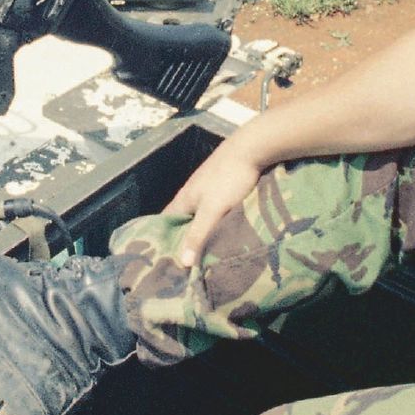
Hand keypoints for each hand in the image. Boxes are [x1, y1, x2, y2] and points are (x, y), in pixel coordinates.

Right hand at [162, 140, 262, 267]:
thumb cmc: (228, 179)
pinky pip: (213, 211)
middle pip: (182, 221)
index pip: (165, 222)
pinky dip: (214, 223)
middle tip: (185, 266)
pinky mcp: (223, 188)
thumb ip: (198, 234)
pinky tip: (222, 234)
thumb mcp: (212, 209)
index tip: (164, 262)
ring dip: (200, 232)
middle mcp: (192, 194)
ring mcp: (207, 189)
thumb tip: (182, 263)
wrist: (251, 148)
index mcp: (184, 199)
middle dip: (183, 240)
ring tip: (204, 254)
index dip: (163, 240)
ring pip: (199, 216)